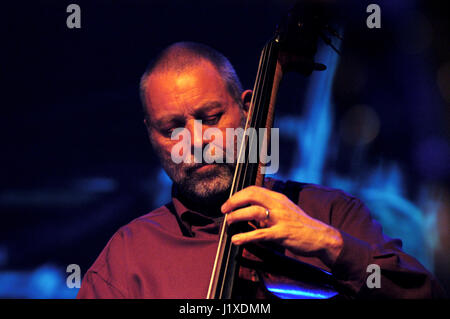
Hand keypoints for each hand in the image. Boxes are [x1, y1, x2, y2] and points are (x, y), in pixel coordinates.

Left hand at [221, 186, 342, 266]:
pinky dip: (246, 236)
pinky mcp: (282, 234)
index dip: (238, 195)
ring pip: (254, 212)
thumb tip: (249, 210)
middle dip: (234, 201)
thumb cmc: (300, 225)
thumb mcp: (284, 210)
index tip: (228, 203)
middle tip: (224, 210)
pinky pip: (260, 234)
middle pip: (251, 195)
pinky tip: (236, 240)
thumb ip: (268, 208)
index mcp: (278, 198)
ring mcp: (280, 219)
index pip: (253, 189)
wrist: (321, 237)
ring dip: (237, 216)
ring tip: (228, 222)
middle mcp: (278, 205)